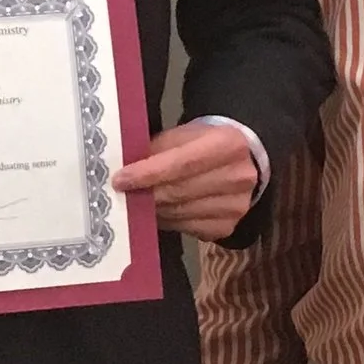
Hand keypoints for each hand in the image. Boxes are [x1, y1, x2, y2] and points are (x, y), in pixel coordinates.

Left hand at [112, 120, 262, 243]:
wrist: (241, 162)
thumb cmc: (205, 144)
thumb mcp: (184, 135)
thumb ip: (159, 150)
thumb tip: (126, 169)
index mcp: (228, 145)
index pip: (182, 163)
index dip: (148, 173)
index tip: (121, 180)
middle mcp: (238, 177)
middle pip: (179, 191)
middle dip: (145, 193)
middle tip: (121, 193)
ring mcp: (235, 206)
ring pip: (179, 212)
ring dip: (152, 209)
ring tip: (136, 201)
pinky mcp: (226, 227)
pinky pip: (185, 228)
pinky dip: (166, 221)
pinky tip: (157, 211)